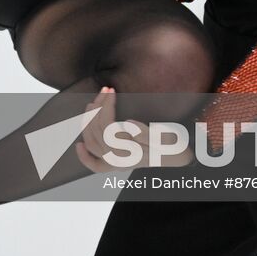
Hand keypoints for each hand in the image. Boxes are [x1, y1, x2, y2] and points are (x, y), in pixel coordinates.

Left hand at [75, 87, 193, 171]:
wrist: (177, 158)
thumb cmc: (172, 146)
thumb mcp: (165, 136)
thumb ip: (147, 132)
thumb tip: (128, 124)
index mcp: (130, 152)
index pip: (108, 127)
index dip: (106, 107)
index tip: (112, 91)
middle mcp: (120, 160)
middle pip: (98, 132)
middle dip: (98, 107)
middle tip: (105, 90)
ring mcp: (116, 163)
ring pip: (93, 142)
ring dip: (89, 120)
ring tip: (94, 102)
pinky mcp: (116, 165)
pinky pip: (95, 165)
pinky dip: (85, 157)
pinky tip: (79, 146)